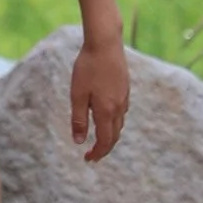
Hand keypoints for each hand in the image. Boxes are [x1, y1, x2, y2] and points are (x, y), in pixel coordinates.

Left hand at [68, 31, 129, 163]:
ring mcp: (124, 97)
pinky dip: (114, 121)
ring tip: (99, 139)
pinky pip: (122, 112)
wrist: (105, 43)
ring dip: (110, 135)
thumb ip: (79, 119)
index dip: (97, 153)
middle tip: (92, 155)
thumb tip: (79, 141)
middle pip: (115, 136)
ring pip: (120, 124)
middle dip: (104, 148)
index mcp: (106, 111)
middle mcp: (119, 107)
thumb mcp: (78, 94)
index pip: (105, 141)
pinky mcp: (125, 88)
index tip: (88, 159)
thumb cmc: (87, 67)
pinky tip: (107, 116)